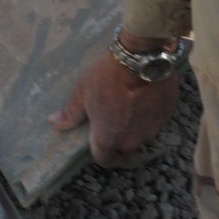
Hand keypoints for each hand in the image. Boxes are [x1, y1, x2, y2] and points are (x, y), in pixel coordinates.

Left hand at [51, 49, 178, 166]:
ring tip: (127, 106)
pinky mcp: (165, 118)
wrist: (142, 58)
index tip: (95, 138)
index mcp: (108, 139)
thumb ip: (71, 113)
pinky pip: (152, 124)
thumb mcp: (83, 92)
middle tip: (111, 119)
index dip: (98, 151)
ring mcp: (151, 131)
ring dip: (132, 127)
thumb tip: (54, 123)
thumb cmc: (107, 76)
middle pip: (122, 149)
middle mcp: (131, 141)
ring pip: (139, 137)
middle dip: (116, 139)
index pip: (103, 159)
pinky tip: (142, 99)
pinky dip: (146, 116)